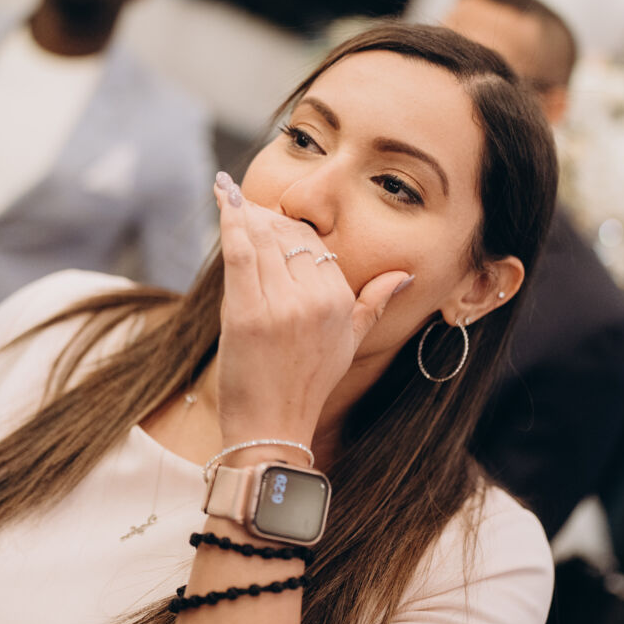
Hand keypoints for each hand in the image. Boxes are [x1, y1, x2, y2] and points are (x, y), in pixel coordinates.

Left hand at [212, 173, 409, 451]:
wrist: (272, 428)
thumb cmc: (307, 384)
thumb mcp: (349, 343)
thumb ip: (375, 302)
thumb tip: (402, 275)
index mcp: (340, 300)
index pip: (313, 243)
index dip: (287, 228)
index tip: (267, 218)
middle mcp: (316, 299)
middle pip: (286, 236)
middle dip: (263, 218)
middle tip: (242, 206)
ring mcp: (282, 306)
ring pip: (261, 239)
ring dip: (241, 213)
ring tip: (227, 194)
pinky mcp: (248, 314)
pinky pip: (239, 253)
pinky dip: (229, 222)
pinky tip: (221, 196)